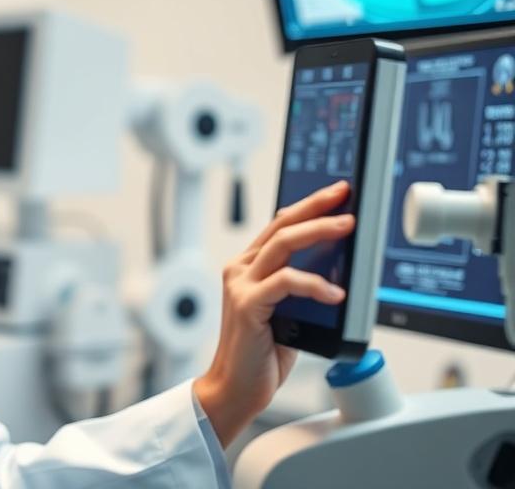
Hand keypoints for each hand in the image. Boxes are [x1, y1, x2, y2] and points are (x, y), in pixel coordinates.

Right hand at [193, 180, 353, 447]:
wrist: (237, 387)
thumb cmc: (262, 354)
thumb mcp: (288, 312)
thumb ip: (299, 288)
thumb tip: (338, 269)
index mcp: (248, 267)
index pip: (281, 225)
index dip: (308, 206)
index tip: (335, 194)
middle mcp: (240, 269)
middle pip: (281, 225)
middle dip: (315, 206)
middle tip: (343, 197)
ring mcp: (240, 284)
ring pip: (283, 244)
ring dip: (318, 231)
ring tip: (345, 227)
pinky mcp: (246, 304)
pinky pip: (285, 282)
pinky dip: (314, 285)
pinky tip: (335, 294)